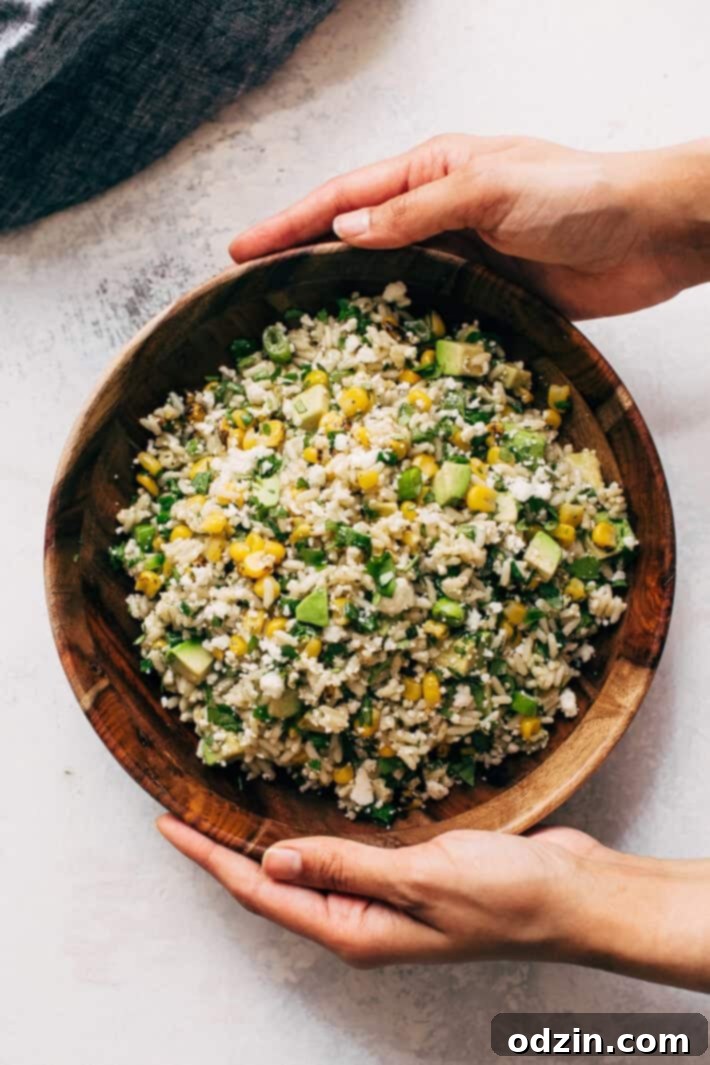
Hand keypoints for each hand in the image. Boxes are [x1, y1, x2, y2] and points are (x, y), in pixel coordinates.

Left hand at [157, 816, 709, 990]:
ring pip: (307, 867)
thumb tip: (271, 858)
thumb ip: (345, 868)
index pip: (264, 891)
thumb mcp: (420, 881)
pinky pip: (344, 853)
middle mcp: (361, 920)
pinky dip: (315, 832)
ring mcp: (383, 898)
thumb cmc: (505, 897)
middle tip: (185, 809)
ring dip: (267, 839)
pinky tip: (303, 812)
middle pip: (274, 883)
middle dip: (226, 850)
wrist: (570, 895)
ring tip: (226, 808)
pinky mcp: (406, 874)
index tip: (170, 825)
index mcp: (355, 932)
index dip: (211, 858)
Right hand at [229, 134, 709, 318]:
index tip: (241, 250)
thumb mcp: (489, 188)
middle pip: (356, 240)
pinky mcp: (484, 298)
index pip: (345, 196)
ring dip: (346, 303)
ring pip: (386, 282)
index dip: (289, 223)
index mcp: (433, 170)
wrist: (650, 237)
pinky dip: (396, 331)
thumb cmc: (577, 195)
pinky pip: (427, 314)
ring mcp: (460, 258)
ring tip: (296, 335)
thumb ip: (417, 213)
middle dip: (304, 263)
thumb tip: (345, 232)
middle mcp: (438, 214)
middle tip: (254, 300)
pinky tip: (371, 354)